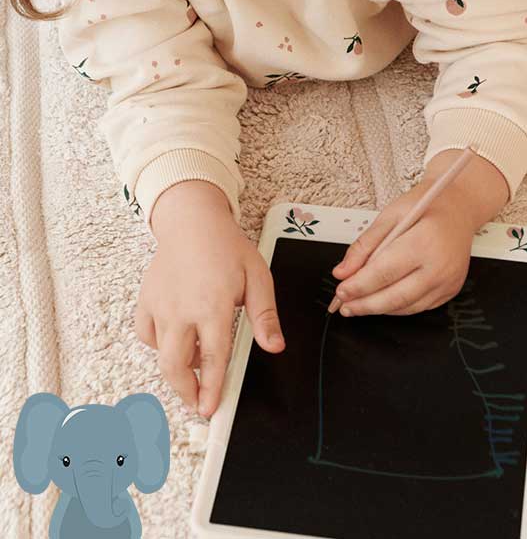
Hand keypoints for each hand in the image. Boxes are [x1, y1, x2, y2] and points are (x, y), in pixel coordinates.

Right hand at [135, 181, 285, 416]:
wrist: (192, 222)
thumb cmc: (227, 248)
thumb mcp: (257, 277)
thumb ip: (265, 317)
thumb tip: (275, 347)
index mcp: (213, 305)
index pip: (212, 358)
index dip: (212, 388)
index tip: (210, 409)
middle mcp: (182, 309)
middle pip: (174, 366)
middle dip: (185, 392)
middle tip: (198, 403)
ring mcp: (160, 305)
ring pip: (160, 354)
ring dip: (176, 369)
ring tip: (194, 370)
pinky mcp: (146, 301)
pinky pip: (147, 334)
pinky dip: (159, 345)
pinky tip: (176, 339)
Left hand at [331, 151, 508, 315]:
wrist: (459, 207)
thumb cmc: (425, 206)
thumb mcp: (388, 216)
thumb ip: (363, 246)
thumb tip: (342, 272)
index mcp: (423, 242)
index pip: (383, 273)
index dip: (358, 286)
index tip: (340, 291)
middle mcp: (440, 266)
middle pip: (395, 296)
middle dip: (365, 305)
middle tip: (345, 306)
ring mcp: (448, 281)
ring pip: (407, 307)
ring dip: (379, 310)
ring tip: (357, 305)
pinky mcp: (451, 290)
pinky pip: (420, 307)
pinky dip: (397, 308)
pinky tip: (381, 302)